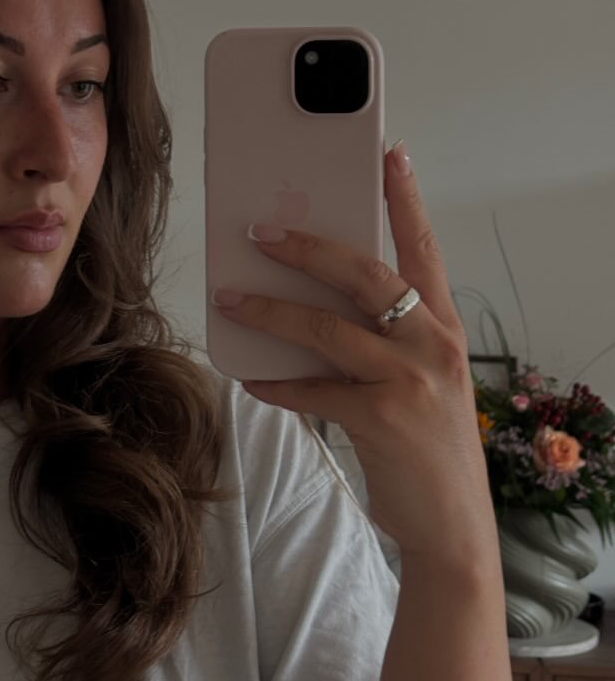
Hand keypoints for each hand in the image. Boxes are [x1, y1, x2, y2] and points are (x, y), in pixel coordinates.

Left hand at [211, 141, 497, 572]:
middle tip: (260, 231)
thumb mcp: (420, 380)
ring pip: (326, 327)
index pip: (422, 250)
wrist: (452, 524)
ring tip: (228, 298)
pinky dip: (275, 383)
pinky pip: (312, 390)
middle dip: (307, 247)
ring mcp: (410, 380)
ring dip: (270, 311)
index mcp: (442, 328)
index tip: (389, 155)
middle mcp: (432, 343)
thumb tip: (308, 308)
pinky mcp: (381, 419)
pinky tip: (248, 378)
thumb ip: (381, 341)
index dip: (405, 201)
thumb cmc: (427, 443)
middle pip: (364, 274)